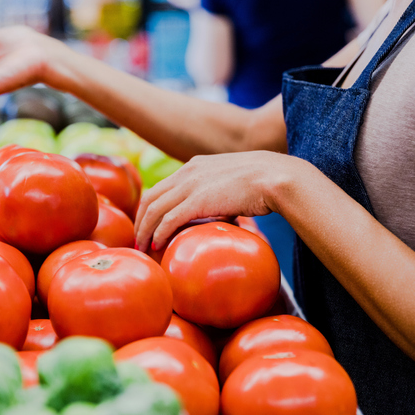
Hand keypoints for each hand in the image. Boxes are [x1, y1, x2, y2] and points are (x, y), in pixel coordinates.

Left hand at [134, 151, 300, 251]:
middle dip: (140, 221)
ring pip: (154, 209)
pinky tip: (156, 245)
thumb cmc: (263, 182)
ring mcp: (190, 185)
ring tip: (142, 247)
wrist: (276, 176)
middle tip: (138, 240)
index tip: (147, 226)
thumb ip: (220, 196)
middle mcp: (187, 173)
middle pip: (150, 198)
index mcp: (193, 166)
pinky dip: (158, 233)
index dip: (150, 208)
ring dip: (144, 230)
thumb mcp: (232, 183)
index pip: (161, 187)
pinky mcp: (198, 201)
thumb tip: (223, 216)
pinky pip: (169, 219)